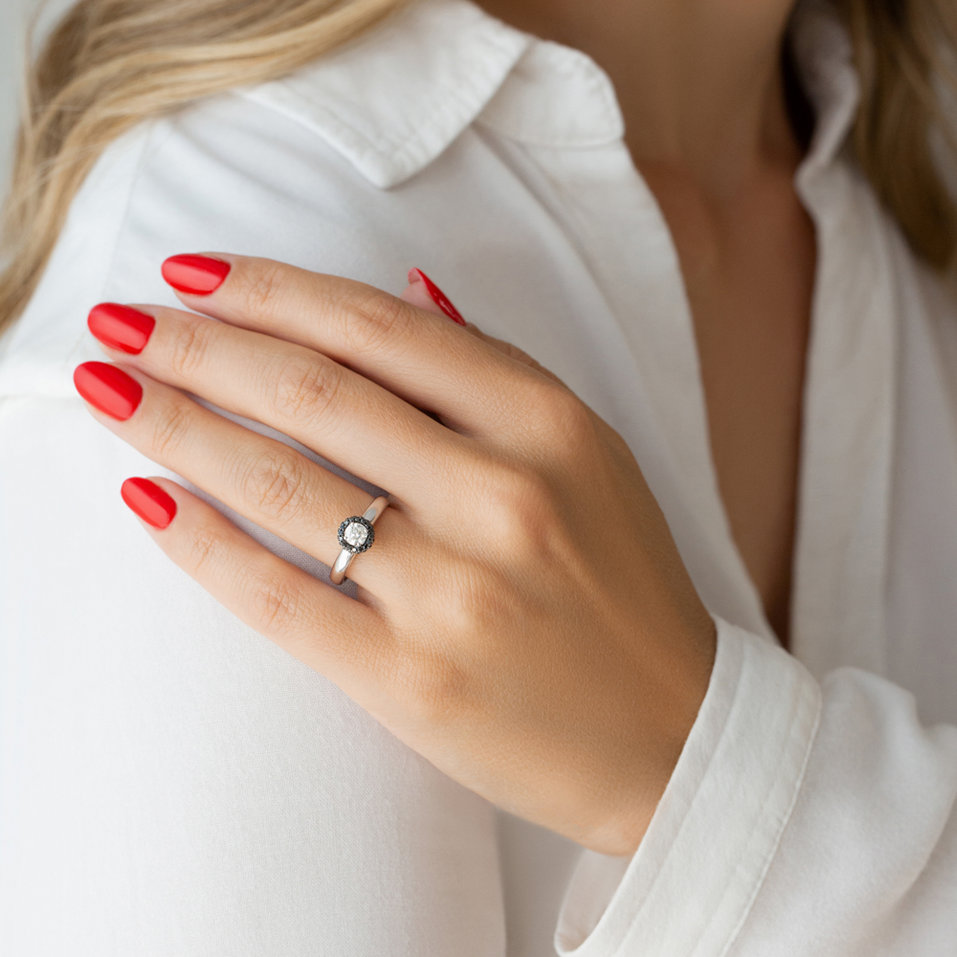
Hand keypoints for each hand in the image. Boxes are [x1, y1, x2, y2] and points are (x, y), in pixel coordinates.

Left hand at [74, 253, 716, 855]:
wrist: (669, 733)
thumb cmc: (623, 584)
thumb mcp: (590, 455)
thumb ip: (494, 371)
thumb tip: (406, 286)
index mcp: (549, 425)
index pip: (379, 328)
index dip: (270, 289)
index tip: (192, 275)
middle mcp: (502, 495)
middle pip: (313, 390)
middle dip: (196, 345)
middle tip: (119, 323)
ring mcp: (454, 592)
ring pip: (281, 482)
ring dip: (174, 424)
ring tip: (108, 390)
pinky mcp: (410, 680)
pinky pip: (277, 594)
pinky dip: (199, 542)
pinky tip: (146, 499)